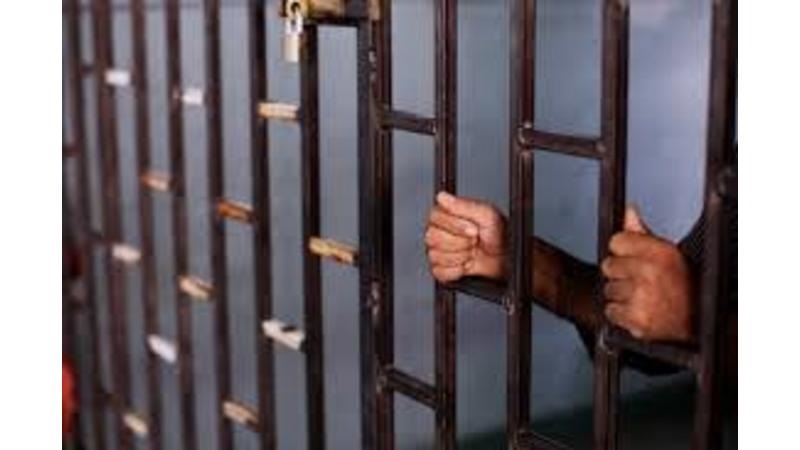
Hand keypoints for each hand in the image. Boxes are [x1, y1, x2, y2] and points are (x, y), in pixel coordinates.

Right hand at [425, 192, 506, 282]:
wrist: (508, 259)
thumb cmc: (500, 235)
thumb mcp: (487, 215)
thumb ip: (463, 205)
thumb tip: (442, 196)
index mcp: (448, 215)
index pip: (435, 217)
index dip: (456, 225)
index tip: (474, 229)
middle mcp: (441, 232)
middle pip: (432, 237)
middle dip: (459, 242)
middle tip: (474, 241)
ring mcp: (439, 251)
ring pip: (435, 255)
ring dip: (459, 256)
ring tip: (472, 252)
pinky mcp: (441, 269)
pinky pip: (439, 271)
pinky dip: (456, 270)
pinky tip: (466, 265)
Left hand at [601, 206, 693, 341]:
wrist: (698, 320)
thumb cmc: (682, 285)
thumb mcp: (668, 254)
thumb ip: (642, 234)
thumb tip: (628, 211)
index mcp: (660, 252)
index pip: (616, 241)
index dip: (622, 250)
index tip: (631, 258)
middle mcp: (651, 272)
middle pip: (608, 266)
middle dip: (620, 274)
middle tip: (639, 280)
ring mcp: (643, 296)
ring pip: (608, 289)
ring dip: (620, 295)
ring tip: (641, 296)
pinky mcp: (638, 319)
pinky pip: (611, 311)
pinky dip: (621, 314)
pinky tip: (638, 309)